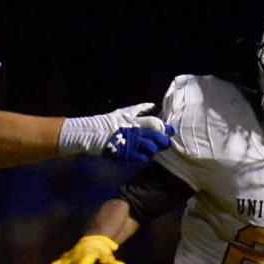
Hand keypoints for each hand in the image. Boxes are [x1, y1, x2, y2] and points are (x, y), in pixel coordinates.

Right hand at [58, 103, 174, 161]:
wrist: (93, 134)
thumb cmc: (108, 122)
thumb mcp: (124, 111)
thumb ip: (139, 109)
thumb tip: (153, 105)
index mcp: (135, 121)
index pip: (155, 123)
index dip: (165, 127)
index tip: (170, 130)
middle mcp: (135, 132)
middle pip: (157, 137)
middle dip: (164, 140)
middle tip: (166, 143)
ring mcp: (132, 144)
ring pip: (152, 148)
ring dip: (155, 149)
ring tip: (154, 149)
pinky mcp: (127, 154)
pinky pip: (143, 158)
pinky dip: (146, 157)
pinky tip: (145, 155)